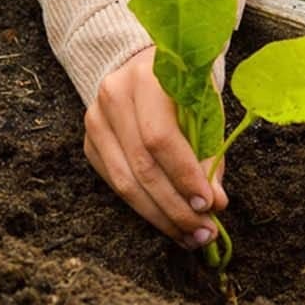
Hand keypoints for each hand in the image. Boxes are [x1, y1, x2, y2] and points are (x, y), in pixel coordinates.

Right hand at [84, 47, 227, 247]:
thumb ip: (210, 151)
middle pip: (142, 166)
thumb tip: (215, 202)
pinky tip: (169, 224)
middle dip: (176, 206)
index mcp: (146, 78)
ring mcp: (95, 121)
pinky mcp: (90, 143)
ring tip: (190, 236)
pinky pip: (115, 185)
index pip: (160, 138)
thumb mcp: (204, 108)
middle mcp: (112, 96)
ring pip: (125, 183)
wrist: (144, 68)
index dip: (184, 176)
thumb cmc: (183, 90)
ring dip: (161, 217)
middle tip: (203, 231)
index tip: (209, 204)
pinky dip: (145, 209)